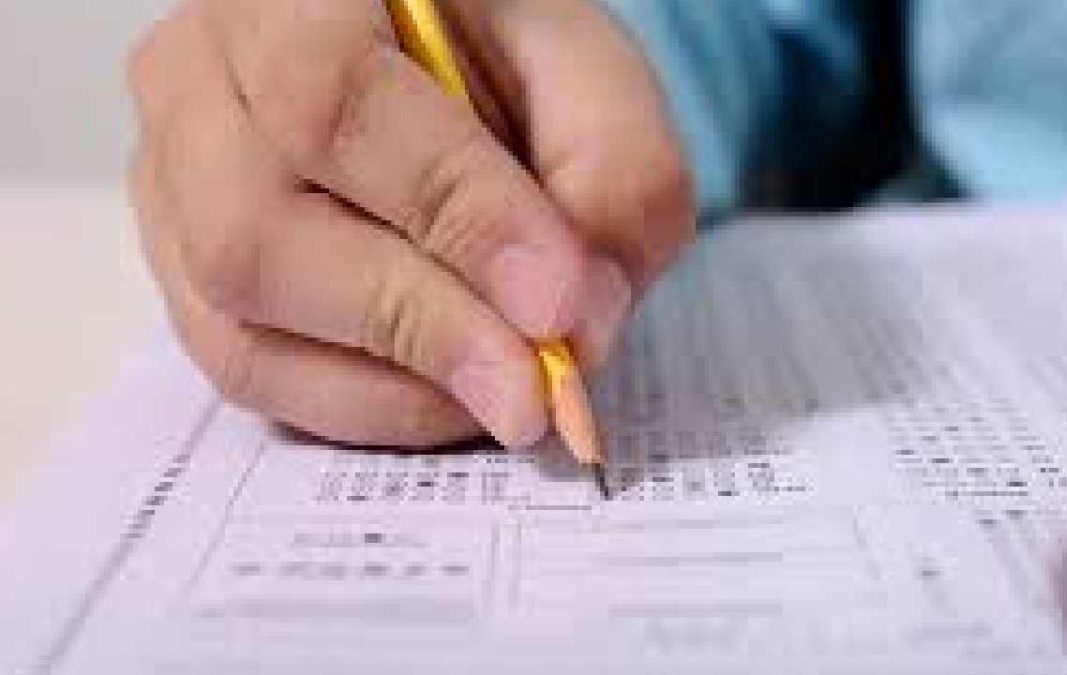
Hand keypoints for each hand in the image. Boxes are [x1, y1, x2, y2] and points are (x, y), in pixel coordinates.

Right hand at [127, 0, 694, 446]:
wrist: (428, 67)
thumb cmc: (500, 57)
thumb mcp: (584, 72)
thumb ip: (612, 168)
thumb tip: (577, 326)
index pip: (336, 103)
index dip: (454, 216)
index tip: (557, 304)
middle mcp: (195, 86)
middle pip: (258, 236)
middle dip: (419, 327)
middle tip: (536, 388)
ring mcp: (170, 192)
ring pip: (239, 331)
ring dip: (394, 389)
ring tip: (504, 394)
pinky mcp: (186, 278)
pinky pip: (250, 375)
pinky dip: (364, 409)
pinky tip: (447, 395)